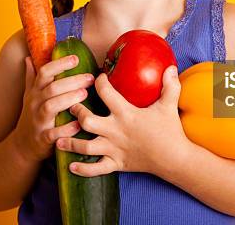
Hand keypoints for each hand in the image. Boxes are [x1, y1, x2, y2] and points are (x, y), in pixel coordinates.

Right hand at [12, 55, 94, 162]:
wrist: (21, 146)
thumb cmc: (31, 116)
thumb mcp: (29, 96)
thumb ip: (31, 77)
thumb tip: (29, 57)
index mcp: (35, 92)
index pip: (44, 72)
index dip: (59, 64)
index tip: (75, 58)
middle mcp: (35, 104)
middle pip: (52, 88)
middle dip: (71, 81)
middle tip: (89, 78)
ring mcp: (38, 120)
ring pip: (51, 107)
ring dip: (68, 99)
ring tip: (85, 94)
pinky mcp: (43, 138)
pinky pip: (53, 133)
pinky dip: (65, 129)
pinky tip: (78, 124)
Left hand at [55, 65, 191, 178]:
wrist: (174, 159)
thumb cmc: (170, 130)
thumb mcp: (169, 105)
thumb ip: (170, 85)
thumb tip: (171, 66)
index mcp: (126, 114)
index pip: (106, 93)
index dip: (98, 82)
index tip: (96, 78)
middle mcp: (116, 131)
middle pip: (87, 121)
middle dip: (76, 112)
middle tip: (70, 106)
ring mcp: (114, 149)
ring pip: (86, 147)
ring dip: (71, 143)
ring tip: (59, 138)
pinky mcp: (116, 163)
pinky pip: (96, 168)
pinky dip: (83, 169)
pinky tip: (71, 166)